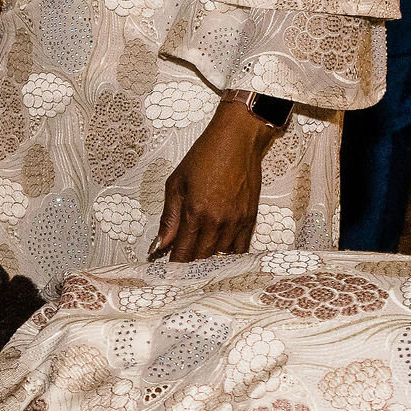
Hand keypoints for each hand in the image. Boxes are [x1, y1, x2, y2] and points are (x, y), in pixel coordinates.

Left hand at [149, 98, 279, 262]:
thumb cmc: (204, 157)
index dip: (175, 264)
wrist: (238, 140)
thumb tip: (159, 244)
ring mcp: (237, 221)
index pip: (183, 252)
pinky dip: (230, 253)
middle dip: (190, 264)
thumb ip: (168, 218)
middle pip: (202, 257)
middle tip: (182, 265)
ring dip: (209, 258)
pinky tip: (220, 251)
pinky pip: (242, 246)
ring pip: (221, 254)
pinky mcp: (251, 217)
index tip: (169, 269)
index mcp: (195, 213)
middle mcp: (218, 221)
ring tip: (199, 257)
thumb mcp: (176, 184)